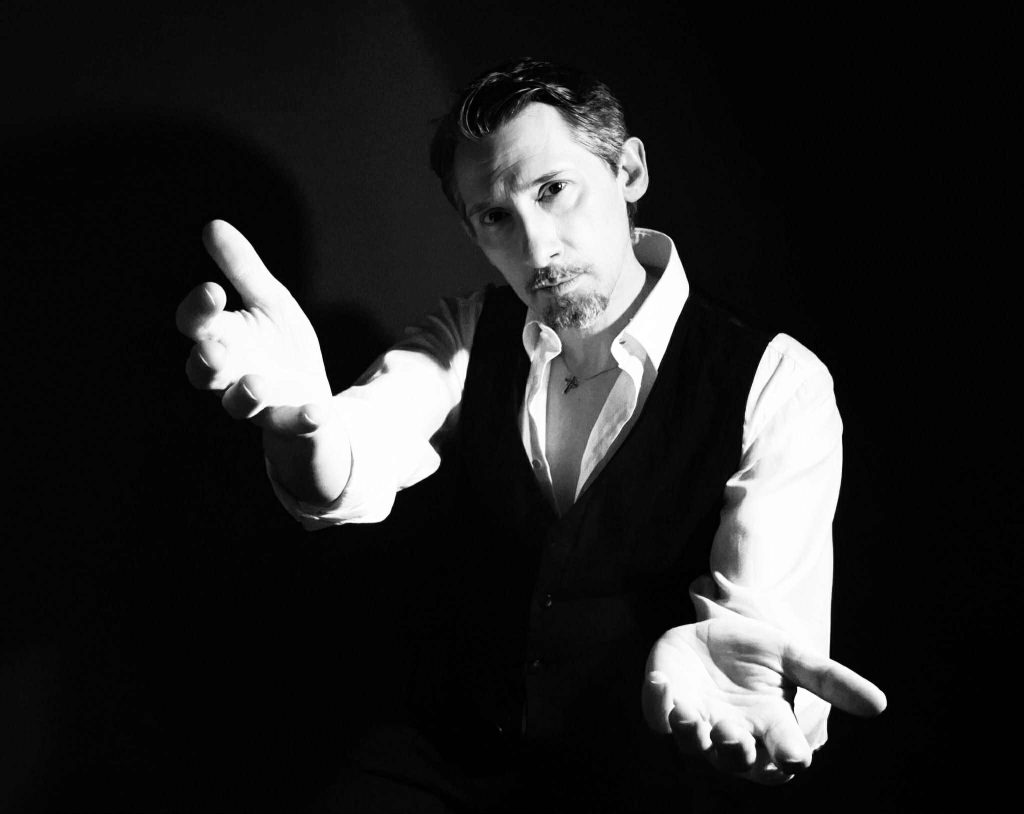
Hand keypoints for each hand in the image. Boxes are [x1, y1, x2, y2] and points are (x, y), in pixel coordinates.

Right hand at [176, 220, 348, 501]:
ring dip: (246, 395)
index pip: (198, 325)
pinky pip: (291, 425)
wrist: (311, 401)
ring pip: (240, 406)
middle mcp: (232, 375)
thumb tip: (212, 225)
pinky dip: (302, 419)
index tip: (213, 291)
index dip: (199, 311)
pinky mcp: (289, 424)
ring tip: (258, 384)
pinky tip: (316, 411)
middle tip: (214, 350)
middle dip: (207, 362)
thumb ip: (243, 269)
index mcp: (224, 339)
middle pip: (205, 372)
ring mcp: (259, 405)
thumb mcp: (270, 302)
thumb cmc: (281, 348)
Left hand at [642, 616, 885, 784]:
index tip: (796, 755)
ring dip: (692, 734)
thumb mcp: (795, 658)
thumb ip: (831, 681)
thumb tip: (880, 705)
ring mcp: (698, 720)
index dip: (788, 756)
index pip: (783, 753)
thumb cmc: (758, 653)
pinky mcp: (666, 704)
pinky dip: (657, 703)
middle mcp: (734, 732)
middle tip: (735, 735)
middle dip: (736, 751)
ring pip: (693, 744)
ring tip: (691, 716)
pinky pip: (657, 716)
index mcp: (770, 725)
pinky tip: (661, 681)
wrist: (715, 629)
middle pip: (736, 759)